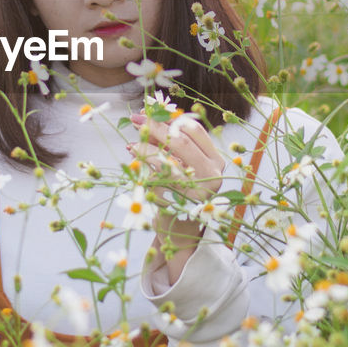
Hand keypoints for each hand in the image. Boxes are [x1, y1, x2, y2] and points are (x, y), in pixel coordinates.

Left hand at [127, 113, 226, 283]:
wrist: (181, 234)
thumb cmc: (182, 193)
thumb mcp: (186, 166)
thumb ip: (174, 144)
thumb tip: (151, 114)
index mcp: (216, 161)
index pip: (194, 129)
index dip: (169, 118)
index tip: (149, 112)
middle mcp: (212, 174)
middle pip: (179, 140)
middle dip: (154, 126)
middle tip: (135, 119)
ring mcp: (196, 189)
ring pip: (166, 157)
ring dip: (144, 145)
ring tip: (131, 142)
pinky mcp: (178, 202)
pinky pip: (155, 176)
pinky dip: (141, 163)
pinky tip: (132, 157)